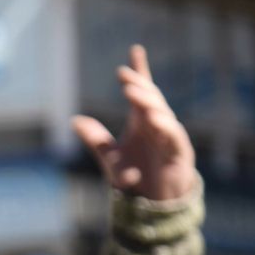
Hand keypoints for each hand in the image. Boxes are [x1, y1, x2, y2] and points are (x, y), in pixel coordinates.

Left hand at [72, 45, 196, 201]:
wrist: (152, 203)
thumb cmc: (135, 177)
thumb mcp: (110, 157)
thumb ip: (95, 139)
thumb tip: (74, 120)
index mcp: (142, 121)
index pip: (142, 91)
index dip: (139, 71)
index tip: (134, 51)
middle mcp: (157, 124)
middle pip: (150, 98)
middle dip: (138, 84)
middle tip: (123, 74)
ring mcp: (170, 137)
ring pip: (162, 113)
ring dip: (147, 102)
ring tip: (131, 91)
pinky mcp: (179, 153)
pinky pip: (173, 136)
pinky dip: (165, 127)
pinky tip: (153, 119)